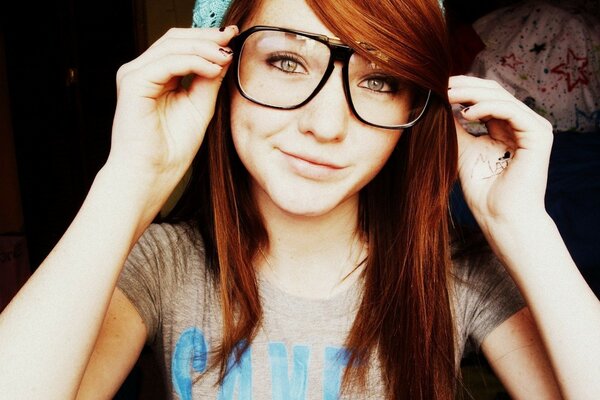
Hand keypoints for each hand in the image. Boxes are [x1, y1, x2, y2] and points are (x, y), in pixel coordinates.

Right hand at [107, 26, 237, 185]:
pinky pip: (167, 63)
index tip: (233, 37)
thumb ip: (208, 81)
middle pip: (174, 38)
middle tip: (232, 37)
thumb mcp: (200, 108)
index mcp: (156, 76)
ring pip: (171, 46)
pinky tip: (213, 69)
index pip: (180, 45)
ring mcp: (134, 75)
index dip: (207, 38)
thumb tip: (224, 56)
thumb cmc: (172, 149)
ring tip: (226, 57)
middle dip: (206, 37)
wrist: (152, 175)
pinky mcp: (133, 83)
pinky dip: (193, 62)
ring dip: (203, 48)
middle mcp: (142, 71)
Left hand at [448, 75, 553, 225]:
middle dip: (466, 86)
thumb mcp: (462, 150)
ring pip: (502, 97)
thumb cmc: (483, 191)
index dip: (463, 89)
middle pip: (494, 92)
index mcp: (507, 127)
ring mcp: (533, 128)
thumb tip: (438, 104)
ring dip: (472, 94)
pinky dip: (487, 108)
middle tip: (440, 84)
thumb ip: (455, 127)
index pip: (486, 98)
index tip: (438, 86)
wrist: (500, 217)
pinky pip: (511, 111)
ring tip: (448, 95)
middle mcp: (522, 124)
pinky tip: (466, 113)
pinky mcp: (539, 134)